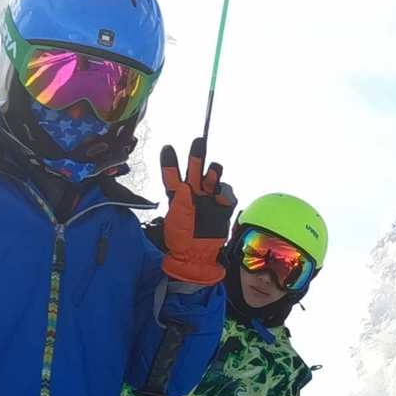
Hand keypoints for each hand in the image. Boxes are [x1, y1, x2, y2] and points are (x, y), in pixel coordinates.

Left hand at [159, 141, 234, 283]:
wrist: (196, 255)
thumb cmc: (179, 238)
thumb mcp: (174, 218)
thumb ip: (180, 200)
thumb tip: (186, 185)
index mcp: (177, 195)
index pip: (172, 175)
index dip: (170, 162)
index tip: (167, 148)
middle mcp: (193, 193)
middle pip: (195, 169)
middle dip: (197, 155)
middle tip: (199, 141)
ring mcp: (209, 199)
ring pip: (213, 177)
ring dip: (213, 172)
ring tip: (211, 175)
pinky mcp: (223, 207)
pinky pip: (227, 194)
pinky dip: (225, 193)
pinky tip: (220, 199)